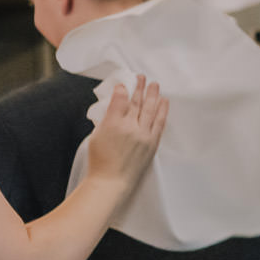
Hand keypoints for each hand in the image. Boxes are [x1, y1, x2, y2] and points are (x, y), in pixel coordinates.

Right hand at [85, 76, 167, 192]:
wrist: (111, 181)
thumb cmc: (99, 161)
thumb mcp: (96, 136)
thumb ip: (106, 120)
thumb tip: (115, 108)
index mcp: (112, 124)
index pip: (120, 100)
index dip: (122, 90)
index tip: (124, 83)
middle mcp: (129, 127)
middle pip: (137, 102)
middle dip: (139, 88)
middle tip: (141, 77)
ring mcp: (143, 135)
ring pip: (150, 109)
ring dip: (153, 95)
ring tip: (155, 84)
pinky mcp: (152, 143)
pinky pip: (159, 122)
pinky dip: (162, 110)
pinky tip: (163, 101)